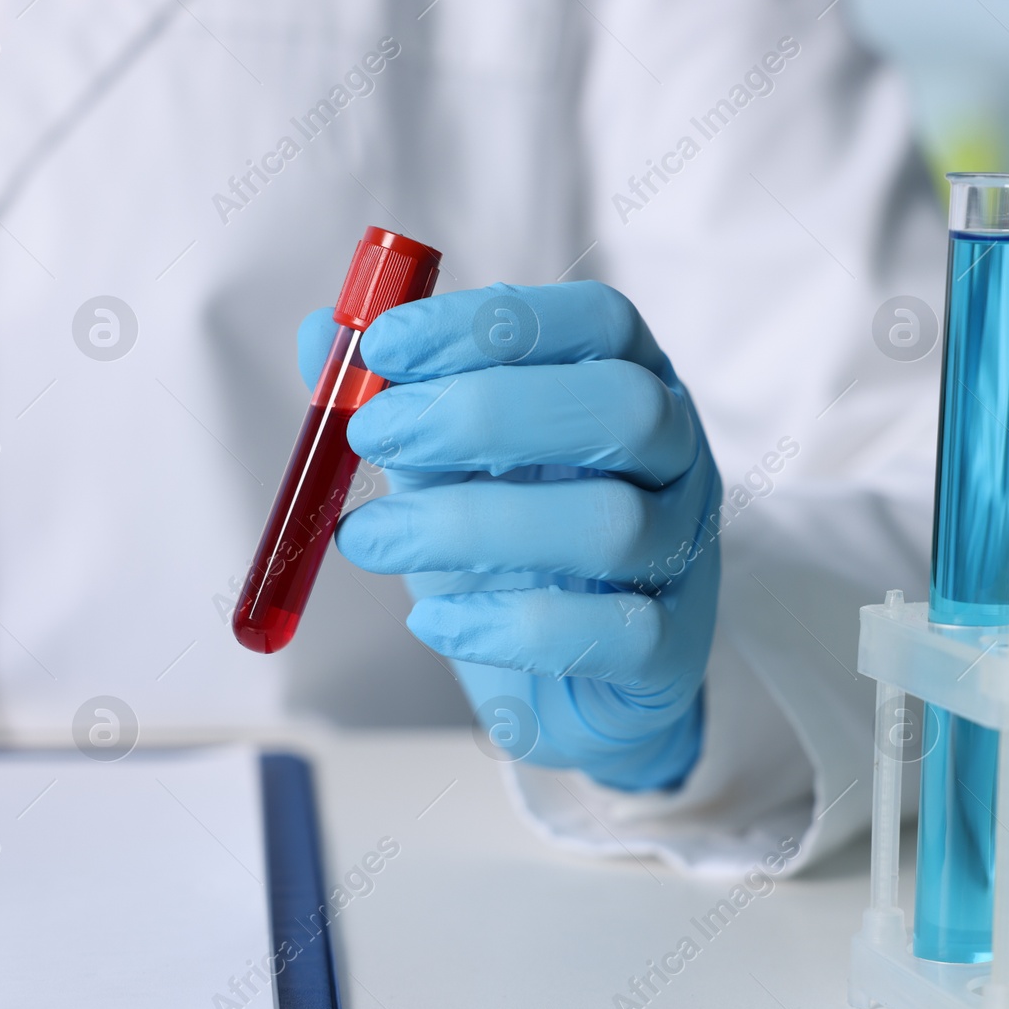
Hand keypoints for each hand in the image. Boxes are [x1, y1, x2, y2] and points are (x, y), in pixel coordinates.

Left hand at [296, 282, 720, 789]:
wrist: (572, 686)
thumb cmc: (513, 555)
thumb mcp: (449, 468)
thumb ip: (399, 402)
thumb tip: (322, 334)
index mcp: (632, 385)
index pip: (597, 322)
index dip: (493, 324)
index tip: (382, 347)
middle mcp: (678, 460)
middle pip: (625, 408)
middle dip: (488, 413)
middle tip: (375, 435)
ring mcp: (685, 554)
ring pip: (612, 525)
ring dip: (471, 526)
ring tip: (370, 540)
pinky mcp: (674, 648)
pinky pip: (615, 633)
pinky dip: (512, 627)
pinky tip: (436, 622)